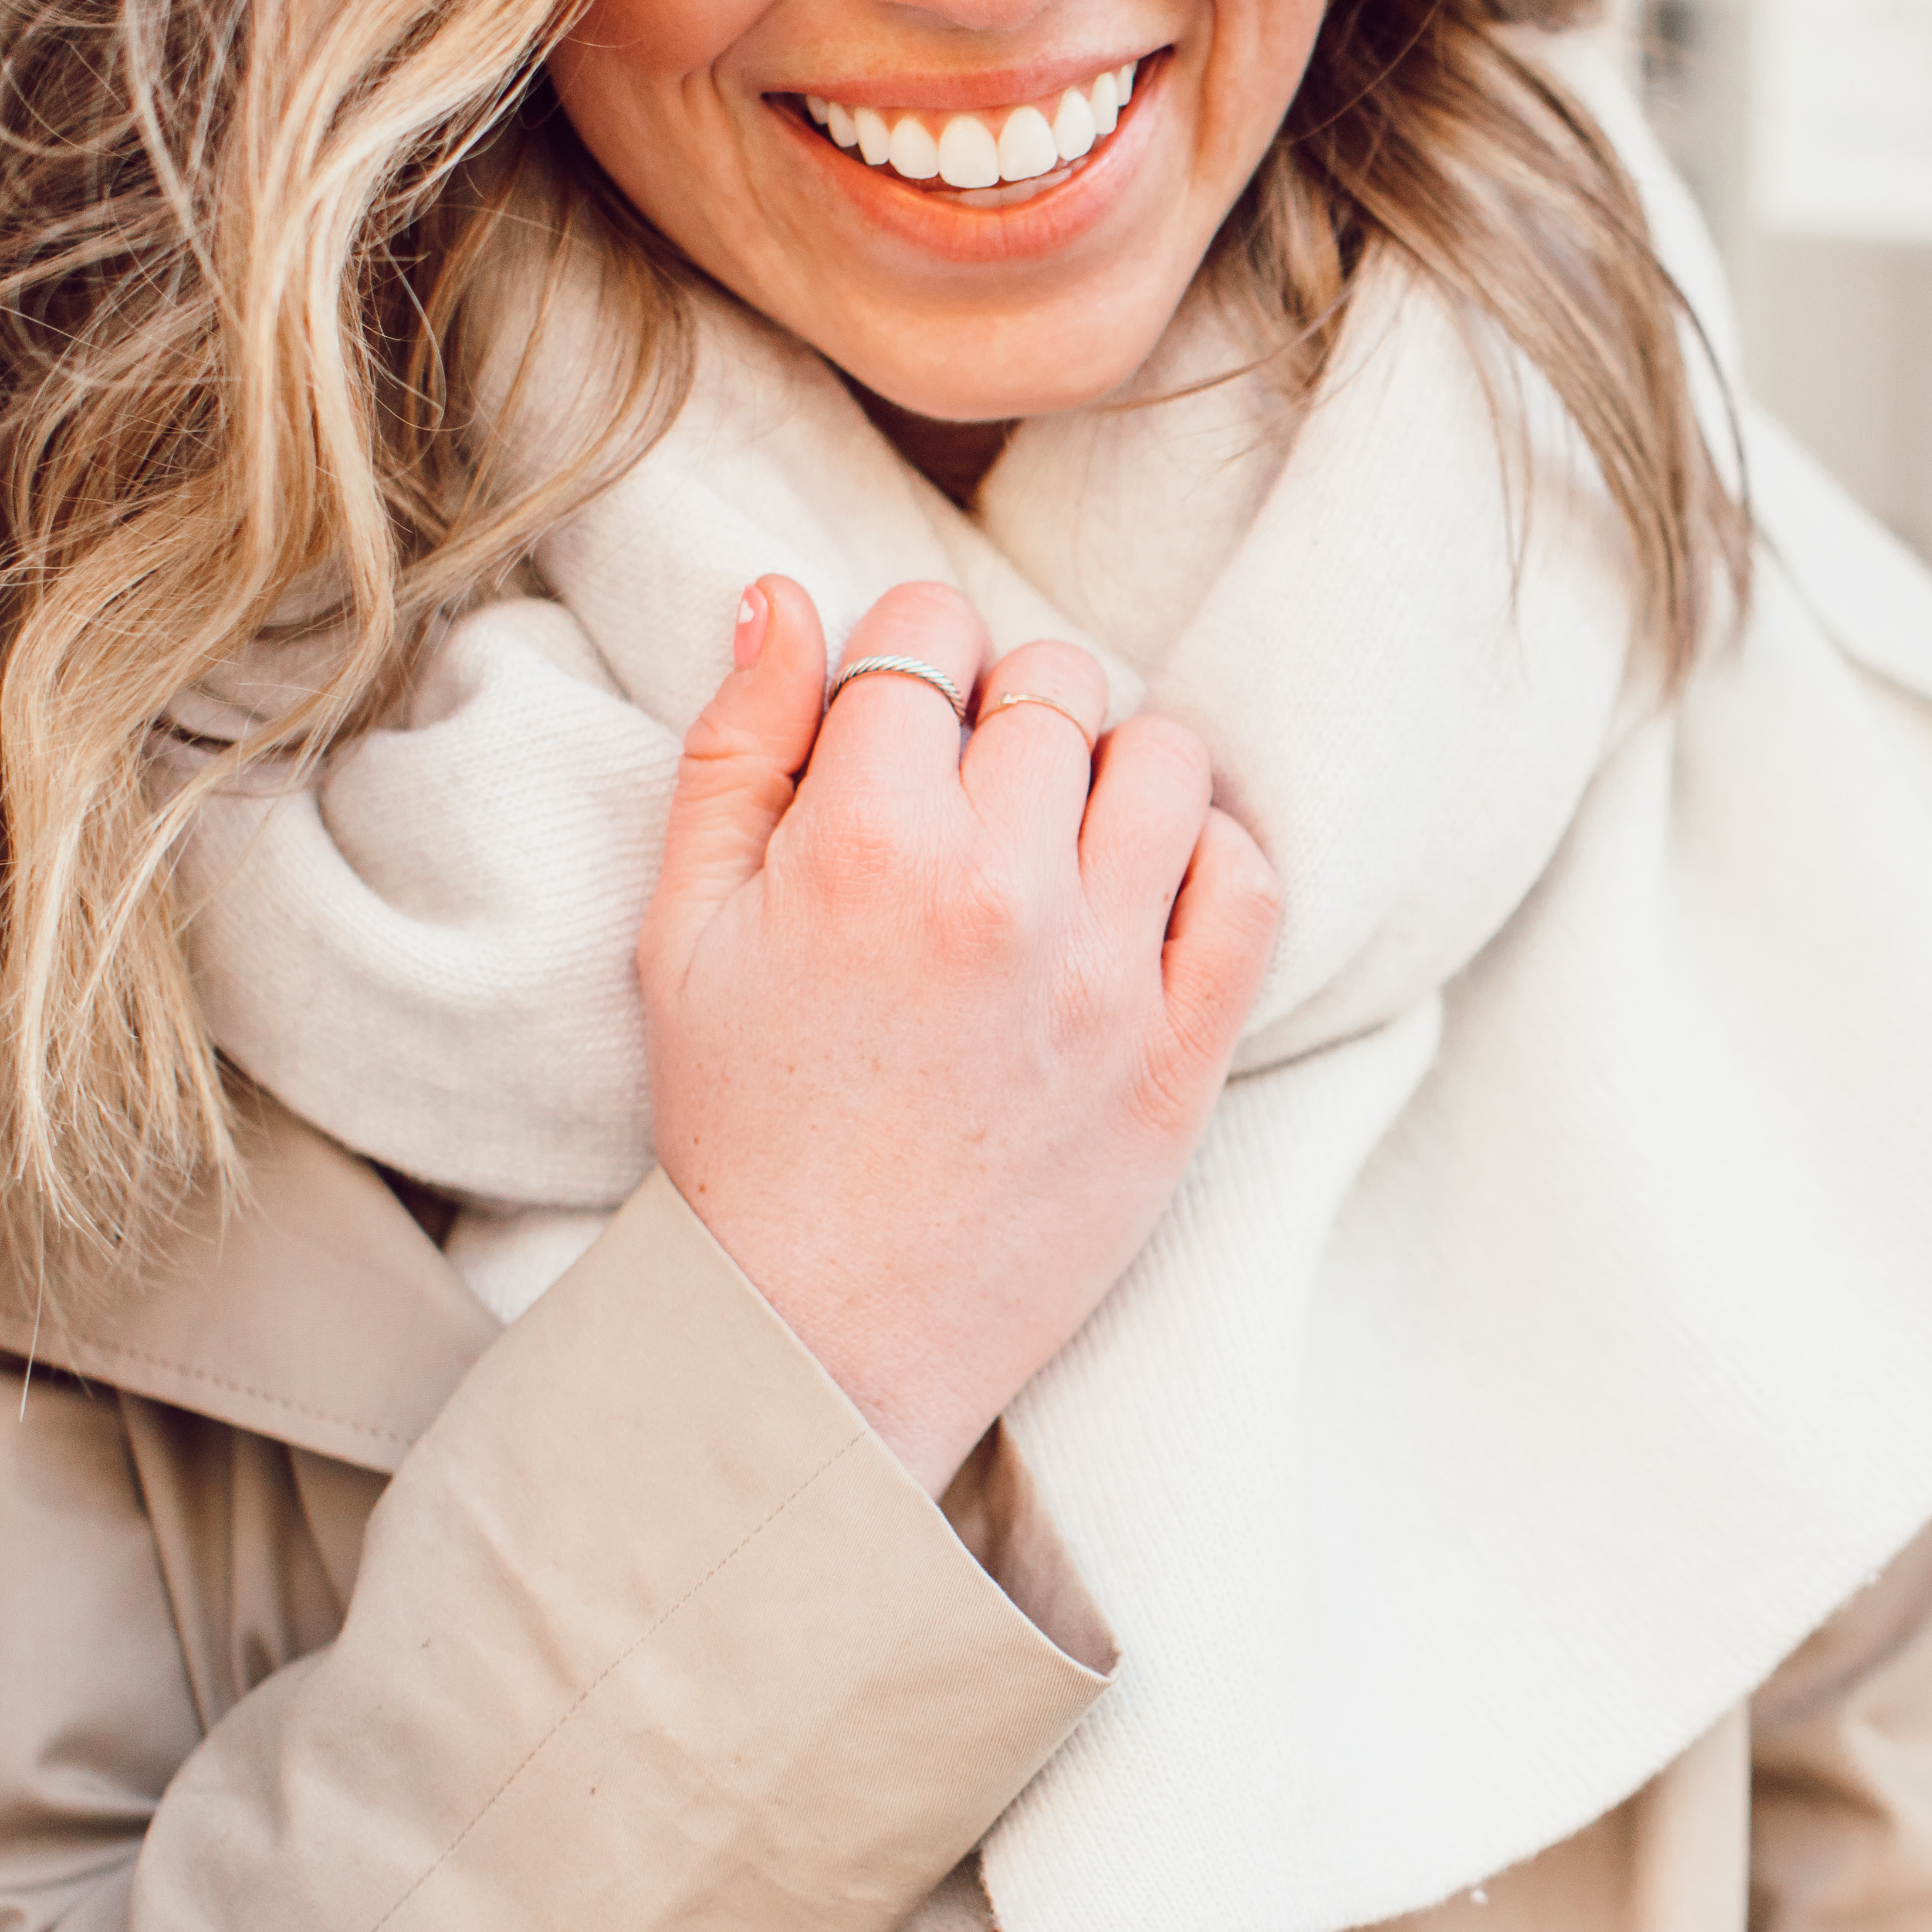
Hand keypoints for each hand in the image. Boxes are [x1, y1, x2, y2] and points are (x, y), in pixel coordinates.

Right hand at [636, 576, 1279, 1491]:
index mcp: (866, 845)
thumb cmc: (740, 1129)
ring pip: (1165, 760)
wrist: (818, 1334)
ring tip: (1055, 837)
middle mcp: (1001, 893)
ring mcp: (1107, 976)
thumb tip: (785, 596)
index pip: (929, 634)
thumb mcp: (683, 930)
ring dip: (1112, 771)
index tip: (897, 721)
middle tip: (964, 794)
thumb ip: (738, 748)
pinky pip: (1248, 883)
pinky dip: (1207, 861)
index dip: (909, 658)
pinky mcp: (1180, 1053)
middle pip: (1054, 684)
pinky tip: (1138, 896)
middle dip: (1004, 711)